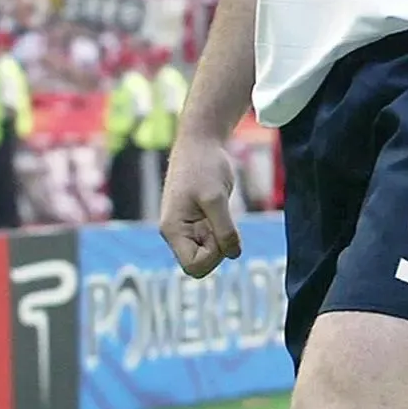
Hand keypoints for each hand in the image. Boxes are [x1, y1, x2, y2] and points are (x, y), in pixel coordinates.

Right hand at [159, 134, 241, 278]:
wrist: (200, 142)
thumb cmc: (204, 166)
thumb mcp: (217, 198)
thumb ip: (224, 228)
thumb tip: (234, 255)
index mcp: (173, 230)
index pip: (193, 266)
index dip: (214, 255)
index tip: (220, 229)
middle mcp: (177, 233)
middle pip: (201, 262)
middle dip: (218, 247)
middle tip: (223, 218)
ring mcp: (187, 227)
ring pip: (208, 250)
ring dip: (221, 236)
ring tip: (220, 210)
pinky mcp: (198, 220)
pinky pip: (212, 237)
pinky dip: (222, 228)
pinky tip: (222, 209)